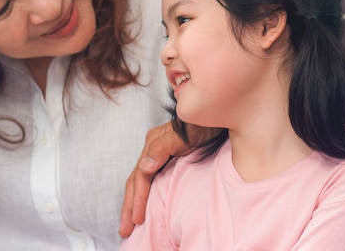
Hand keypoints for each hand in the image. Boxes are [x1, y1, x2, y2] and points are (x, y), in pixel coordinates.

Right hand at [118, 121, 221, 237]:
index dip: (137, 200)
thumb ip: (162, 147)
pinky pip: (152, 179)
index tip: (137, 220)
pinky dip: (146, 195)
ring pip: (142, 182)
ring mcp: (160, 153)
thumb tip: (143, 167)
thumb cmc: (205, 123)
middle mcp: (153, 149)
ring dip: (134, 203)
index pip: (140, 177)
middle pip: (136, 181)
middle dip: (129, 206)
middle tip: (124, 230)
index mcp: (153, 143)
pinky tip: (146, 205)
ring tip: (130, 223)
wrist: (219, 113)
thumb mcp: (184, 133)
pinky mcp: (170, 157)